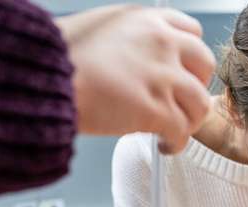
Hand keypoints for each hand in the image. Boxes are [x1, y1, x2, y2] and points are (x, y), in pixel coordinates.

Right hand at [55, 5, 215, 152]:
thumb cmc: (57, 57)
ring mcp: (163, 77)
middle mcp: (162, 43)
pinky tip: (163, 146)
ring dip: (188, 120)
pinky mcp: (156, 110)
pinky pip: (182, 132)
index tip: (182, 72)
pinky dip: (176, 143)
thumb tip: (133, 59)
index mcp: (148, 20)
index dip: (189, 58)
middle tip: (182, 103)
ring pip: (199, 103)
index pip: (192, 33)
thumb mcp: (100, 28)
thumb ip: (128, 39)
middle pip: (205, 66)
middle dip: (196, 87)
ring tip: (172, 131)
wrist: (43, 77)